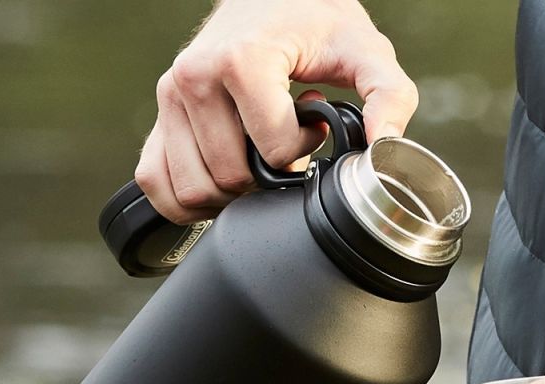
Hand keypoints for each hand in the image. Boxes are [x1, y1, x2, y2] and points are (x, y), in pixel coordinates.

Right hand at [135, 0, 417, 222]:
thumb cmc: (313, 22)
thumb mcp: (364, 51)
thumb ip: (388, 96)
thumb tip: (385, 148)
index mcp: (240, 61)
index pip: (272, 151)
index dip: (303, 152)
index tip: (310, 126)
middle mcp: (192, 79)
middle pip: (232, 179)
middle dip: (266, 177)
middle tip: (282, 147)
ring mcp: (168, 101)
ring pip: (195, 191)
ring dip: (231, 194)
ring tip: (253, 158)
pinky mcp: (156, 119)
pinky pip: (156, 183)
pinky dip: (188, 199)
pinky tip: (220, 180)